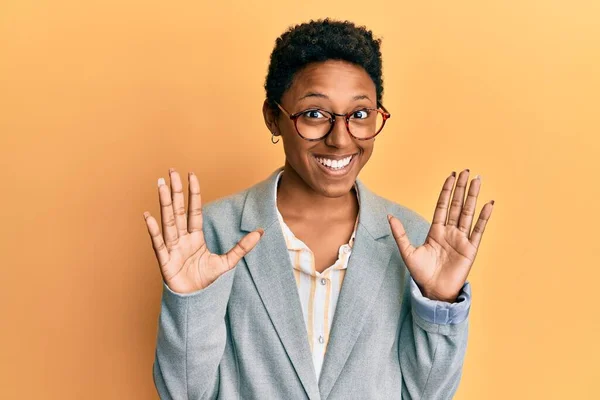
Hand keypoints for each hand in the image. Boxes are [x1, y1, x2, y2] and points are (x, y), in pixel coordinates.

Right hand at [143, 168, 263, 293]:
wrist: (195, 301)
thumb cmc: (206, 281)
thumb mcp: (228, 262)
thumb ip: (242, 247)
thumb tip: (261, 231)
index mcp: (195, 237)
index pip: (194, 210)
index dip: (193, 193)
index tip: (191, 175)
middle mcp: (182, 238)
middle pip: (178, 210)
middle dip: (175, 191)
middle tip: (171, 171)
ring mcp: (172, 248)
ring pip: (168, 221)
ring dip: (164, 203)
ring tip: (160, 185)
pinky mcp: (165, 261)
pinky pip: (159, 243)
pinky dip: (153, 230)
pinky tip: (148, 216)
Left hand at [388, 169, 493, 301]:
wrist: (433, 291)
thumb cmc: (421, 273)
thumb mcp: (407, 251)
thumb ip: (400, 233)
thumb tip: (389, 216)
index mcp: (436, 230)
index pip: (443, 205)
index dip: (447, 191)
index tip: (452, 176)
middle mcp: (450, 232)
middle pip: (457, 205)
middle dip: (461, 188)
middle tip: (467, 171)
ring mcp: (461, 239)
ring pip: (468, 213)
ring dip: (473, 197)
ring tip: (478, 180)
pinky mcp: (470, 249)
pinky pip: (478, 230)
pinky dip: (483, 217)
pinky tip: (488, 204)